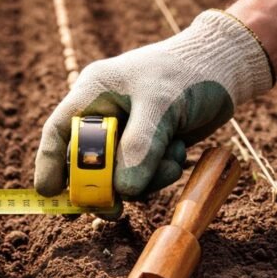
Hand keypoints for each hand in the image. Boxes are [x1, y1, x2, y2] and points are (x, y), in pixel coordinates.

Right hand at [34, 10, 273, 204]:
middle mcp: (103, 116)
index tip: (50, 193)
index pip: (59, 132)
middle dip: (102, 186)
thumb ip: (139, 147)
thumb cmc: (190, 72)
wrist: (227, 68)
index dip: (49, 164)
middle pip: (85, 164)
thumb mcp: (162, 105)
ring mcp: (125, 134)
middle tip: (113, 209)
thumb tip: (121, 191)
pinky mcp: (146, 148)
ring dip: (143, 179)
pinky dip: (159, 174)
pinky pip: (141, 176)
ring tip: (170, 160)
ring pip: (117, 176)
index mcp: (94, 94)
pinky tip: (177, 152)